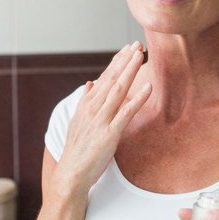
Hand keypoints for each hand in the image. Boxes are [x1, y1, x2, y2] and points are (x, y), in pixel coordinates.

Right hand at [52, 42, 151, 195]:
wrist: (71, 175)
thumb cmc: (77, 150)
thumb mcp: (78, 122)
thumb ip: (85, 102)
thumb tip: (90, 83)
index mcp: (86, 105)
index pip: (104, 78)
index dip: (116, 62)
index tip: (127, 48)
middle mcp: (92, 109)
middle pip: (111, 79)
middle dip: (125, 60)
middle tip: (137, 44)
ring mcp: (101, 120)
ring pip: (118, 90)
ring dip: (130, 71)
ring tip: (140, 56)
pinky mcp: (109, 133)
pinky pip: (126, 113)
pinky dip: (137, 98)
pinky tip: (148, 87)